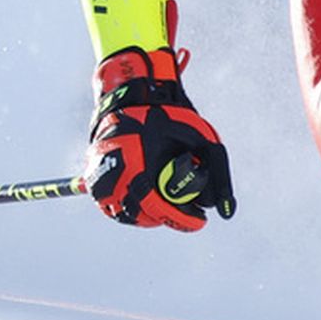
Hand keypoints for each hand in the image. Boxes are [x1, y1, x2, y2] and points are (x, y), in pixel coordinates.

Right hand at [84, 46, 236, 230]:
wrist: (134, 98)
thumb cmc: (171, 118)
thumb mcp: (202, 140)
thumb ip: (217, 174)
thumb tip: (226, 212)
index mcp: (137, 162)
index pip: (157, 206)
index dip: (180, 218)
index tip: (200, 221)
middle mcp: (113, 173)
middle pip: (143, 214)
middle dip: (168, 213)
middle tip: (186, 206)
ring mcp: (99, 177)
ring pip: (127, 214)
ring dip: (149, 213)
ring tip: (167, 198)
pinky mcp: (94, 178)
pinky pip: (112, 205)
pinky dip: (132, 207)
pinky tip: (150, 196)